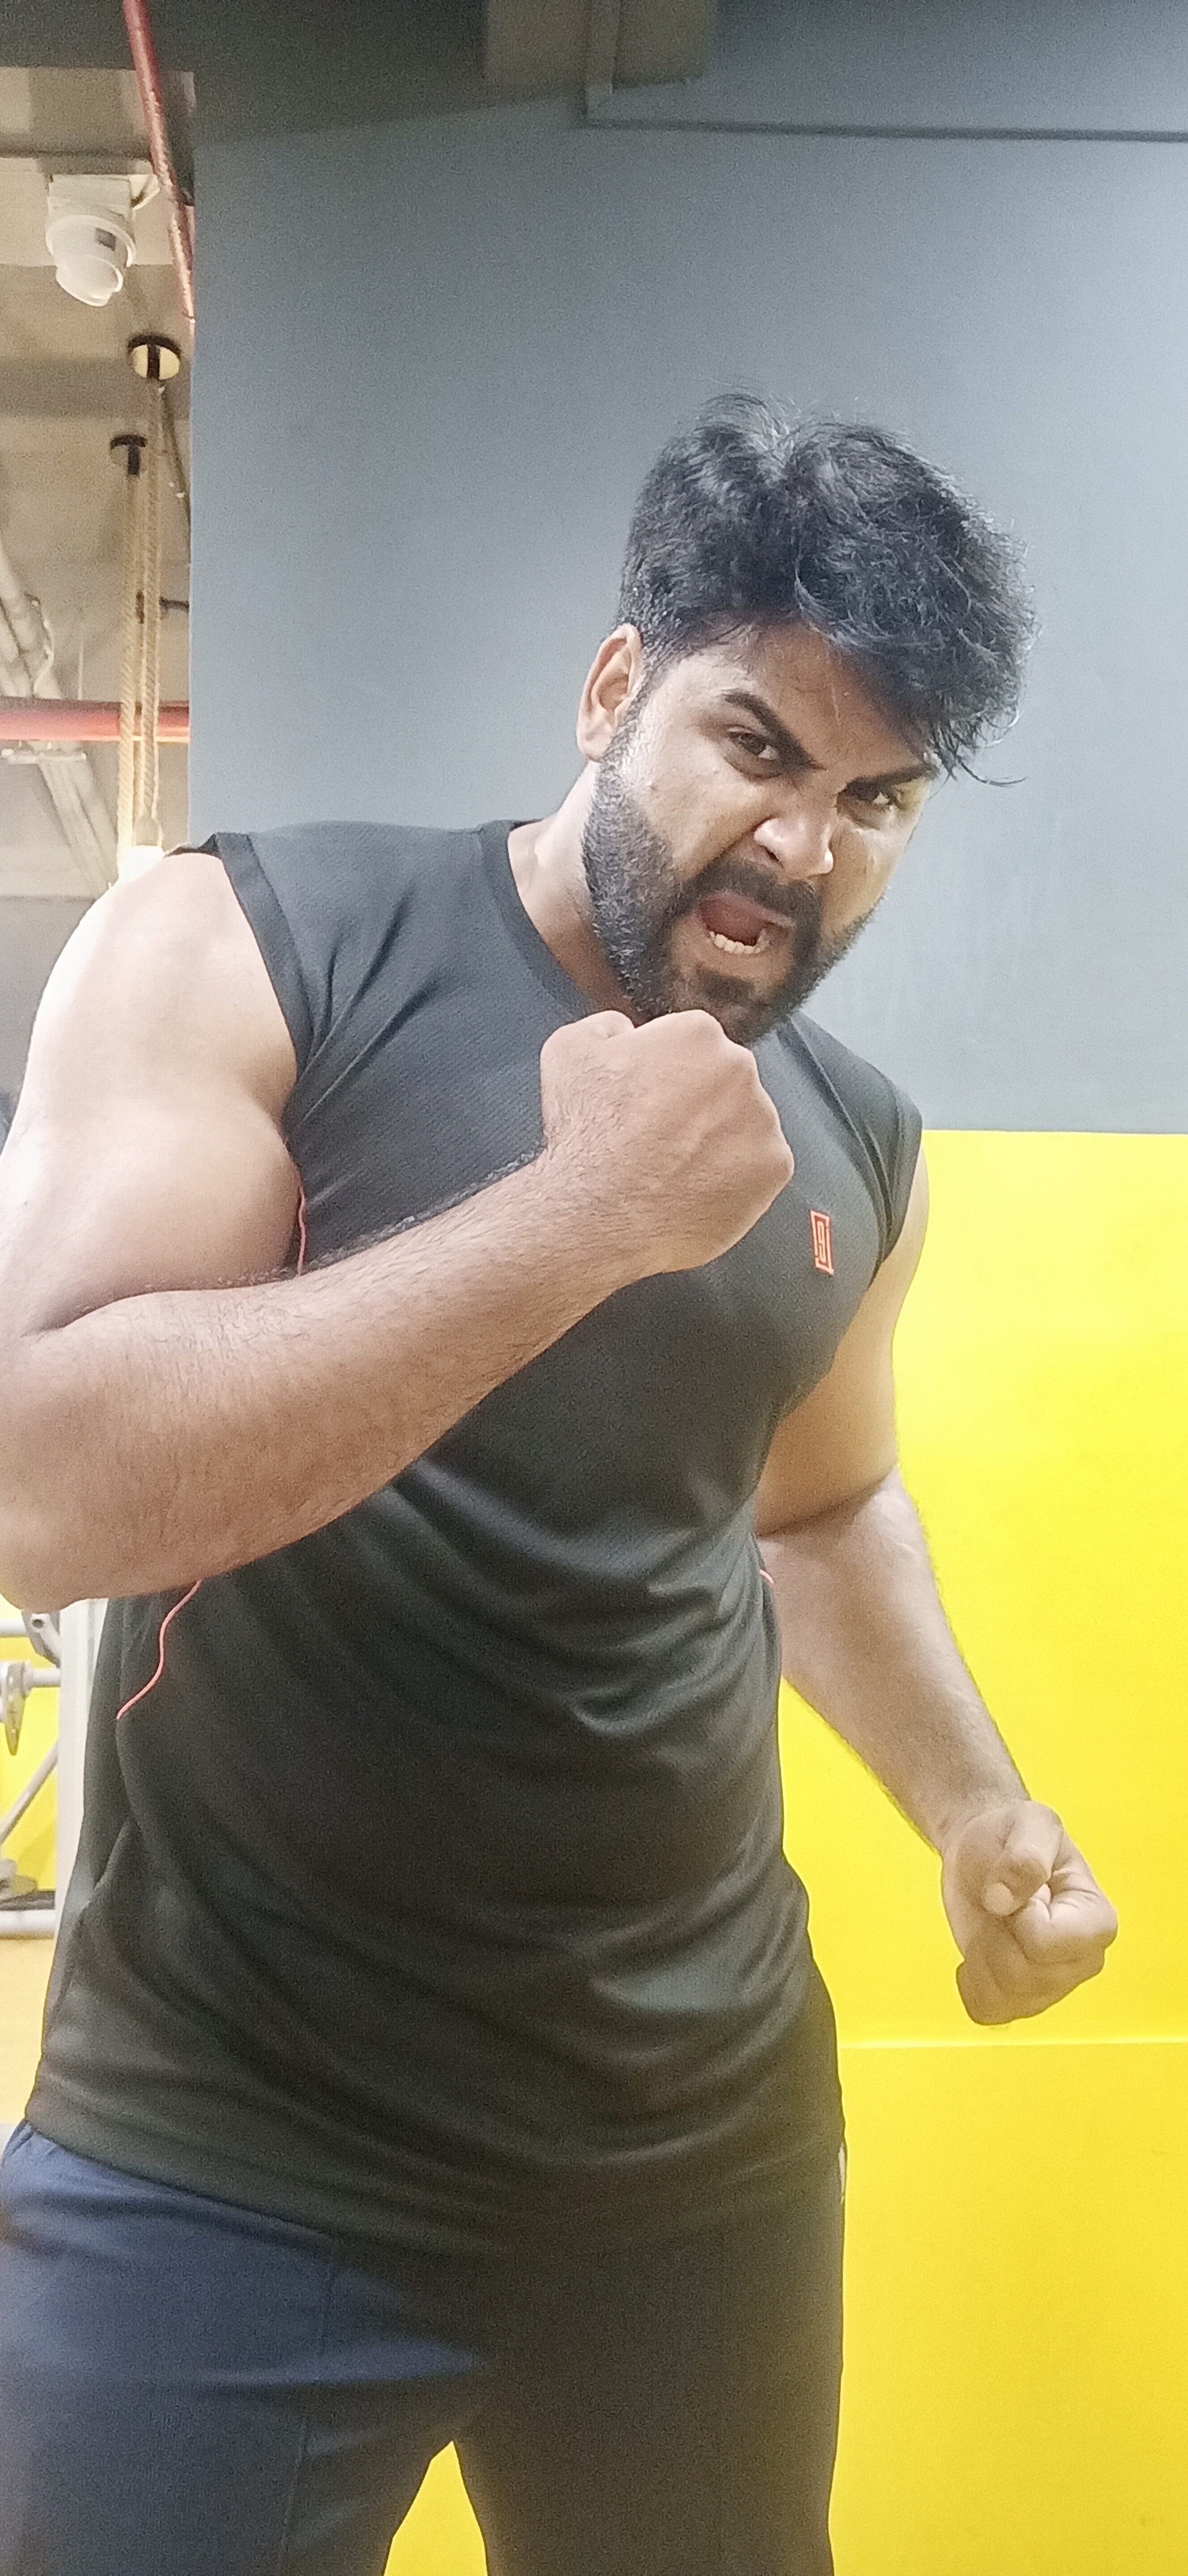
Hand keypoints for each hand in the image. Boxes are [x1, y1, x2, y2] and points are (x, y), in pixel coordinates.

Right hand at [538, 1010, 793, 1278]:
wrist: (601, 1217)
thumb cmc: (584, 1136)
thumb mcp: (567, 1053)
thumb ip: (605, 1027)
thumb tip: (625, 1030)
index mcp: (696, 1034)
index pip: (690, 1046)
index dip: (663, 1075)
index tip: (645, 1103)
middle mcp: (740, 1068)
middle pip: (724, 1083)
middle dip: (697, 1105)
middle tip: (660, 1140)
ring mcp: (763, 1120)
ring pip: (744, 1125)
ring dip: (718, 1141)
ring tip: (677, 1170)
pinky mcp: (775, 1168)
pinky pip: (759, 1168)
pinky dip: (735, 1180)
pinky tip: (697, 1190)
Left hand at [941, 1801, 1117, 2024]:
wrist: (983, 1851)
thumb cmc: (1012, 1834)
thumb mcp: (1026, 1823)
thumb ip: (1024, 1856)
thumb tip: (1004, 1900)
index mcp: (1096, 1920)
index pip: (1048, 1943)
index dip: (1021, 1915)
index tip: (1025, 1891)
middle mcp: (1082, 1961)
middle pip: (1023, 1975)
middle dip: (996, 1935)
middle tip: (1003, 1903)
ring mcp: (1053, 1987)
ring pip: (1003, 1996)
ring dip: (982, 1954)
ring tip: (995, 1922)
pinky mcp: (1021, 2000)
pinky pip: (988, 2011)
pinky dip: (971, 1981)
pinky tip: (979, 1951)